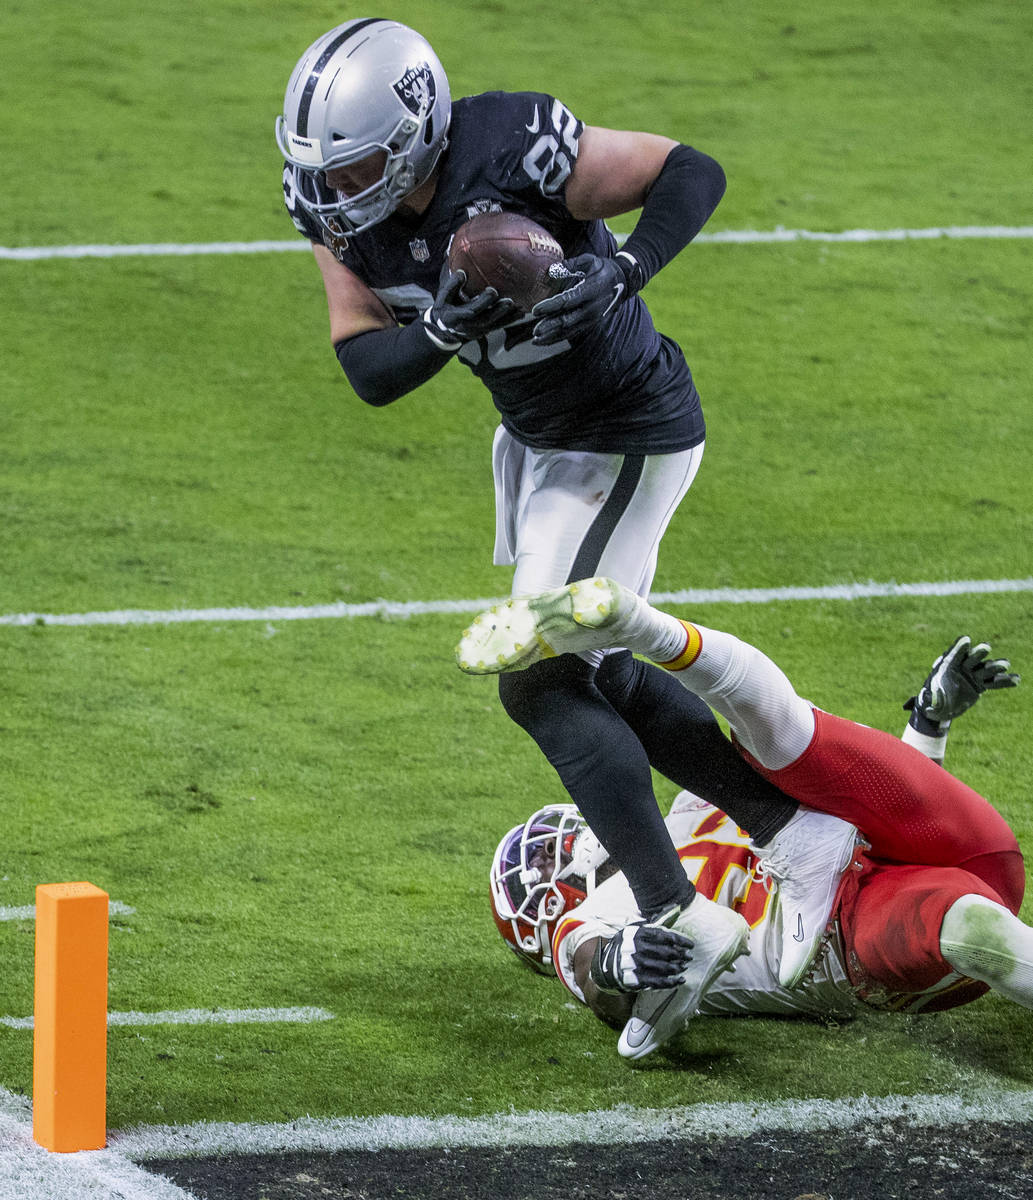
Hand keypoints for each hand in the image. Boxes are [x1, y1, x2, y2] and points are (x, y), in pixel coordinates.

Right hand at [422, 268, 516, 350]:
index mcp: (456, 316)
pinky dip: (510, 320)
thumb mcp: (443, 297)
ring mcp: (477, 330)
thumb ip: (452, 285)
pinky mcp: (484, 331)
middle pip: (486, 319)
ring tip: (520, 307)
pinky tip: (520, 314)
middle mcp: (467, 326)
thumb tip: (462, 272)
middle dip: (499, 310)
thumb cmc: (445, 308)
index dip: (483, 302)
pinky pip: (498, 326)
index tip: (493, 290)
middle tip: (510, 301)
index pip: (472, 310)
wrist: (444, 329)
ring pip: (494, 325)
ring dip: (508, 317)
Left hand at [530, 254, 630, 344]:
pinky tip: (546, 340)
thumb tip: (550, 270)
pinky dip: (558, 337)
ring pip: (569, 330)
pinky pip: (573, 333)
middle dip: (549, 327)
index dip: (550, 306)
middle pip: (567, 320)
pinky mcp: (590, 324)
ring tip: (535, 340)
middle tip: (534, 331)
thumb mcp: (589, 261)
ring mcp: (592, 318)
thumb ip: (570, 265)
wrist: (624, 282)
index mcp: (590, 291)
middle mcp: (592, 308)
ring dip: (552, 336)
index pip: (567, 301)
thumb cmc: (603, 268)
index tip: (535, 310)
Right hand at [589, 919, 693, 993]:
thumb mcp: (638, 929)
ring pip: (662, 967)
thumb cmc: (628, 943)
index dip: (680, 941)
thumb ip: (658, 921)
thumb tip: (676, 907)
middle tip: (689, 957)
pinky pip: (657, 981)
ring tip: (684, 967)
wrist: (607, 963)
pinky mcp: (634, 978)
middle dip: (680, 955)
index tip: (690, 945)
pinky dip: (671, 982)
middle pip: (664, 952)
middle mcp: (636, 947)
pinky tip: (680, 980)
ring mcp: (635, 964)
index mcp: (638, 933)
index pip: (664, 936)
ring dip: (676, 968)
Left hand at [904, 635, 1019, 724]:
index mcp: (947, 666)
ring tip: (1005, 664)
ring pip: (985, 669)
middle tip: (986, 647)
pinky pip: (993, 682)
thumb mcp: (930, 701)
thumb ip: (933, 700)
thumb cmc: (932, 701)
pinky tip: (1016, 679)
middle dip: (978, 653)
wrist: (941, 708)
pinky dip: (1004, 682)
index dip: (959, 648)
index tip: (966, 640)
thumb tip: (932, 706)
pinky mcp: (980, 684)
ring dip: (995, 667)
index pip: (953, 655)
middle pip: (972, 659)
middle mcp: (962, 668)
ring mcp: (973, 675)